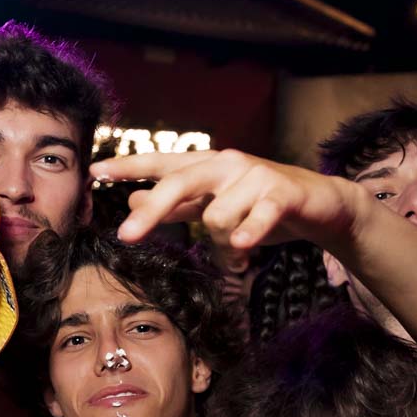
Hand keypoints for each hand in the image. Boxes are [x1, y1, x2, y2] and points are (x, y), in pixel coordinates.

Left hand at [100, 149, 366, 252]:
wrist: (321, 204)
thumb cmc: (261, 206)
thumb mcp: (215, 205)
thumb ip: (178, 204)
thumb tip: (133, 199)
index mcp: (207, 165)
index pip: (162, 162)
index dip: (129, 166)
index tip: (95, 171)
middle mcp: (227, 164)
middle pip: (180, 182)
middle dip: (152, 210)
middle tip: (127, 236)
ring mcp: (255, 176)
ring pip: (217, 215)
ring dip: (222, 244)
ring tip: (238, 253)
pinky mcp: (282, 192)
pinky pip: (256, 217)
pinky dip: (247, 234)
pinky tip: (242, 246)